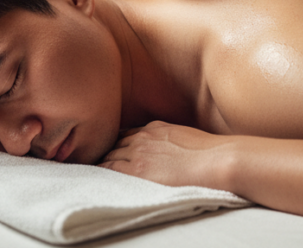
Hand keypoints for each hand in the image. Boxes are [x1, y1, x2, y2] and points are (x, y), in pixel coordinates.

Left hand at [98, 121, 231, 189]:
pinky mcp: (137, 169)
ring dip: (99, 161)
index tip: (110, 150)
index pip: (127, 134)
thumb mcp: (184, 137)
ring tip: (86, 167)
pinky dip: (100, 170)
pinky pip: (110, 168)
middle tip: (89, 158)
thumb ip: (170, 141)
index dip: (117, 143)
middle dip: (104, 151)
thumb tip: (170, 152)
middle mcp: (143, 136)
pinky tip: (91, 174)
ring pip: (109, 155)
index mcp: (155, 127)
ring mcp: (139, 152)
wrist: (217, 159)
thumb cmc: (209, 153)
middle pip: (114, 143)